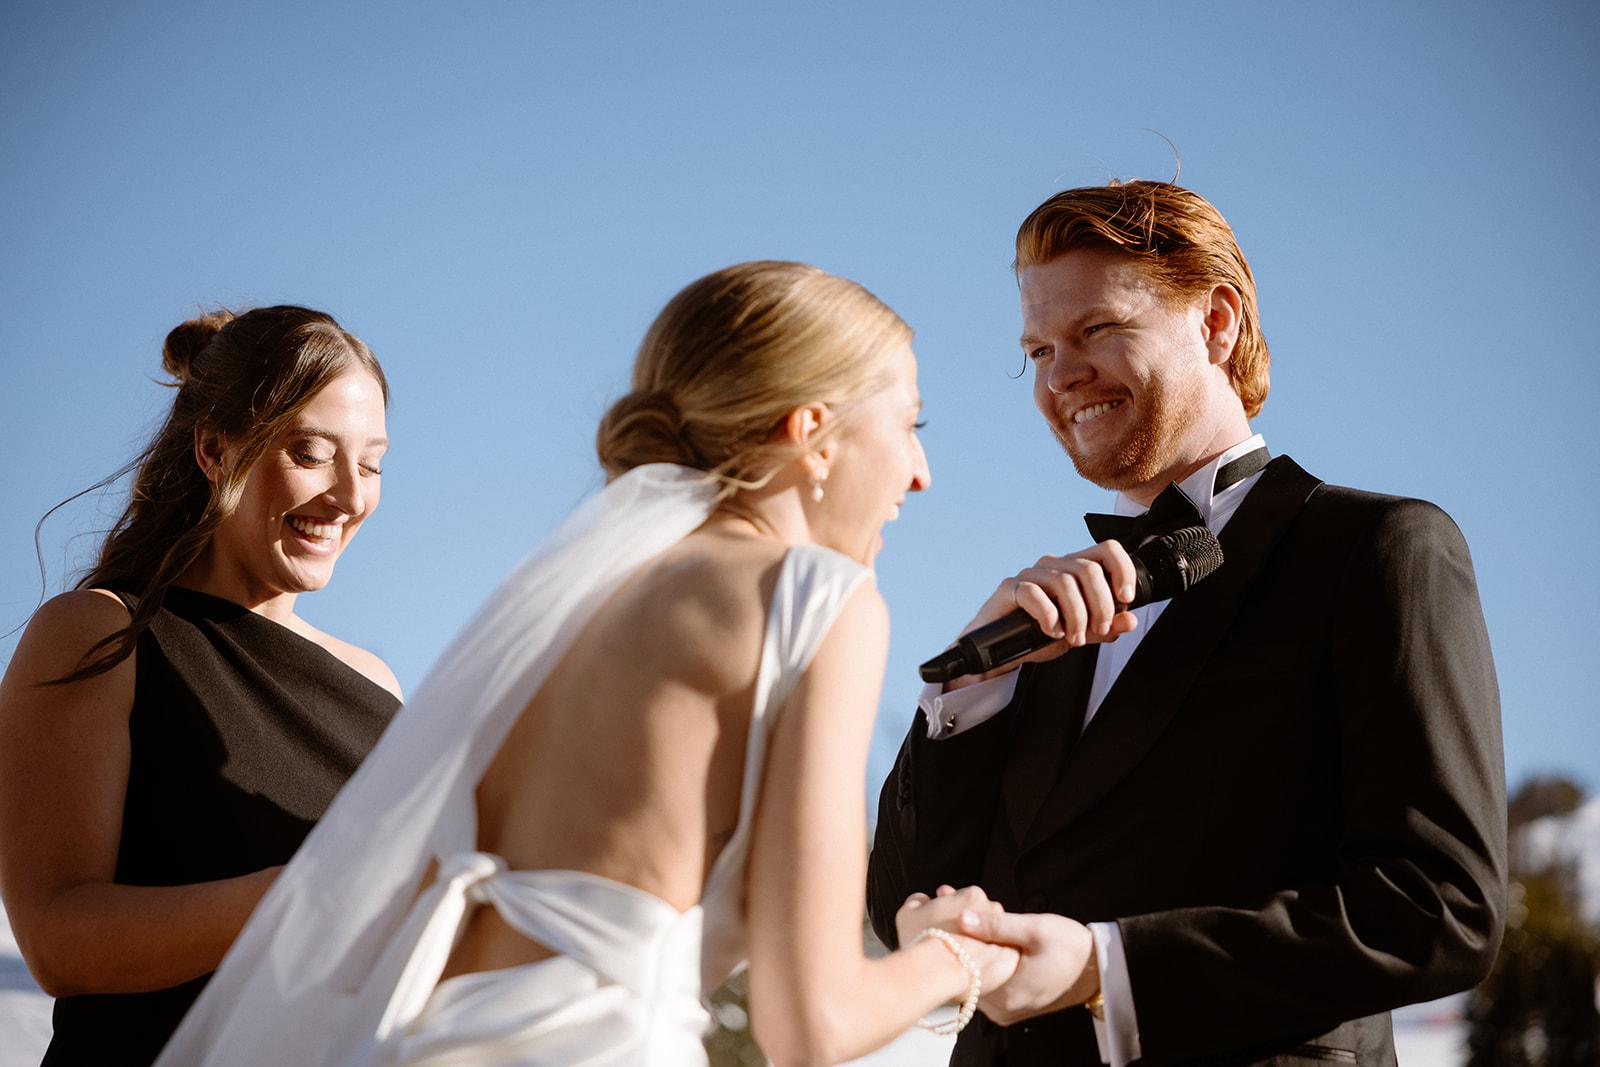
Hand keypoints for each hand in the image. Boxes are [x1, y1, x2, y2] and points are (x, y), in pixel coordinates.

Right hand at [896, 886, 1018, 994]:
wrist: (936, 971)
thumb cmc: (921, 940)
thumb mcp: (907, 913)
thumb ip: (918, 901)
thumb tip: (925, 900)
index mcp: (972, 894)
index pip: (967, 900)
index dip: (955, 914)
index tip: (946, 928)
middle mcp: (992, 909)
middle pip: (984, 917)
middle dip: (973, 928)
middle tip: (956, 943)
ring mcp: (1004, 933)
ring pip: (993, 938)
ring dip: (983, 944)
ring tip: (964, 959)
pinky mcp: (1009, 958)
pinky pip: (1000, 958)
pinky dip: (990, 962)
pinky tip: (974, 969)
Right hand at [945, 541, 1140, 689]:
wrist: (1001, 652)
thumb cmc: (1039, 635)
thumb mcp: (1081, 634)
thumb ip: (1106, 628)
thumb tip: (1130, 620)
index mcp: (1074, 569)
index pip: (1107, 550)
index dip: (1122, 570)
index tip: (1126, 598)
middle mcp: (1054, 565)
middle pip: (1088, 569)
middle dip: (1101, 605)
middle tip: (1098, 630)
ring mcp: (1031, 574)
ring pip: (1064, 582)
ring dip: (1077, 615)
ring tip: (1075, 637)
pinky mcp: (1010, 588)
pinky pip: (1034, 594)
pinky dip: (1049, 617)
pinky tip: (1051, 632)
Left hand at [957, 907, 1097, 1025]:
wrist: (1096, 967)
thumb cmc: (1070, 947)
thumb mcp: (1034, 929)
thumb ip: (996, 926)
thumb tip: (962, 918)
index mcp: (1006, 995)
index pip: (961, 972)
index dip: (950, 941)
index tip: (943, 916)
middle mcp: (1001, 1009)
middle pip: (965, 976)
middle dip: (957, 944)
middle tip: (949, 910)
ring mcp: (1006, 1010)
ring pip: (974, 979)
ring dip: (968, 952)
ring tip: (962, 920)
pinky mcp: (1011, 1005)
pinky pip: (987, 983)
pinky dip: (981, 962)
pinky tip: (980, 938)